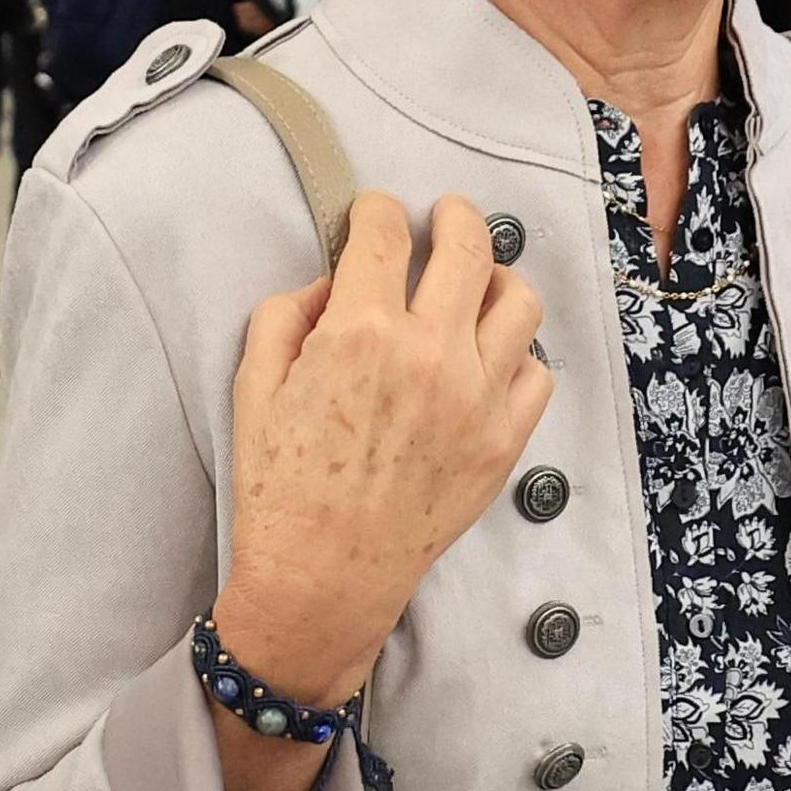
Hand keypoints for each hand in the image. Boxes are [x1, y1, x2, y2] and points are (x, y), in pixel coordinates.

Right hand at [216, 194, 549, 707]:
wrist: (322, 579)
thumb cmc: (280, 490)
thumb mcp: (252, 386)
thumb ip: (286, 314)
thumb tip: (330, 285)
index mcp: (361, 332)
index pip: (387, 232)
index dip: (378, 210)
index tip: (375, 214)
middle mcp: (429, 354)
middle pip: (469, 246)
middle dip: (455, 216)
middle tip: (445, 216)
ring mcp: (477, 397)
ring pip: (519, 302)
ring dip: (497, 281)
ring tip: (477, 286)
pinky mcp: (502, 441)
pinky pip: (537, 373)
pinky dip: (517, 355)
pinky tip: (488, 359)